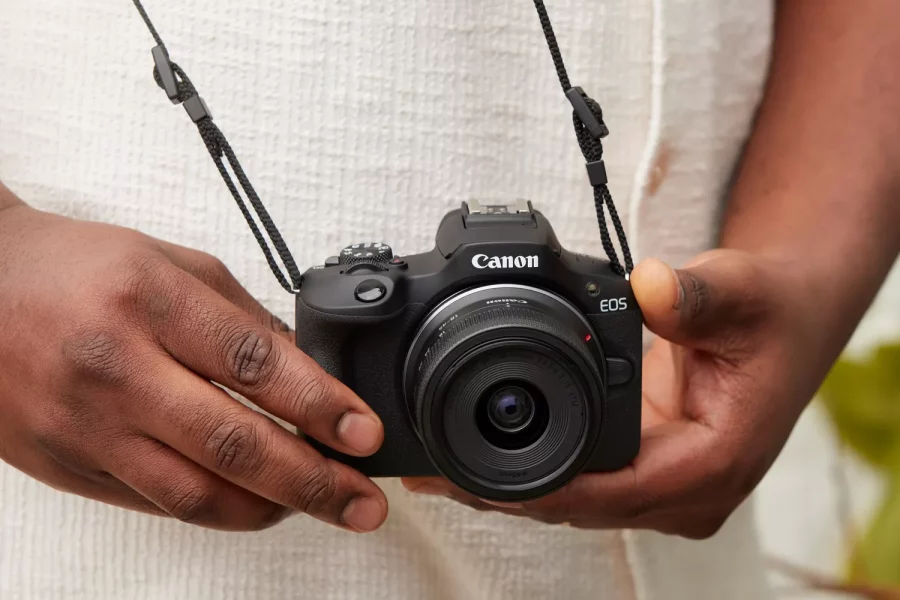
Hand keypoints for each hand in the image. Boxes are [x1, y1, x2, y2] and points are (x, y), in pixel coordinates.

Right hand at [0, 201, 386, 531]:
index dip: (321, 405)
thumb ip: (240, 318)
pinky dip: (219, 509)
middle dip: (314, 480)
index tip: (364, 432)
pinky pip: (158, 504)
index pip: (253, 365)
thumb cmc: (71, 268)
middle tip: (364, 500)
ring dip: (273, 508)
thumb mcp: (168, 263)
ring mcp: (87, 428)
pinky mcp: (69, 468)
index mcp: (148, 302)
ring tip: (323, 506)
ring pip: (197, 495)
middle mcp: (115, 369)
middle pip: (233, 444)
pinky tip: (257, 502)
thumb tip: (306, 370)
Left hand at [404, 249, 826, 537]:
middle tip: (429, 471)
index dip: (537, 487)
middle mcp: (688, 491)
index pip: (611, 493)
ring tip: (436, 468)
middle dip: (504, 493)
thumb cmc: (771, 312)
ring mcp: (665, 486)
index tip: (470, 474)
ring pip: (574, 503)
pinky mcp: (647, 470)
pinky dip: (531, 471)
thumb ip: (697, 295)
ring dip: (508, 489)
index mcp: (714, 464)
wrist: (786, 318)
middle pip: (580, 507)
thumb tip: (650, 287)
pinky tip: (480, 458)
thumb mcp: (741, 292)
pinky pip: (580, 482)